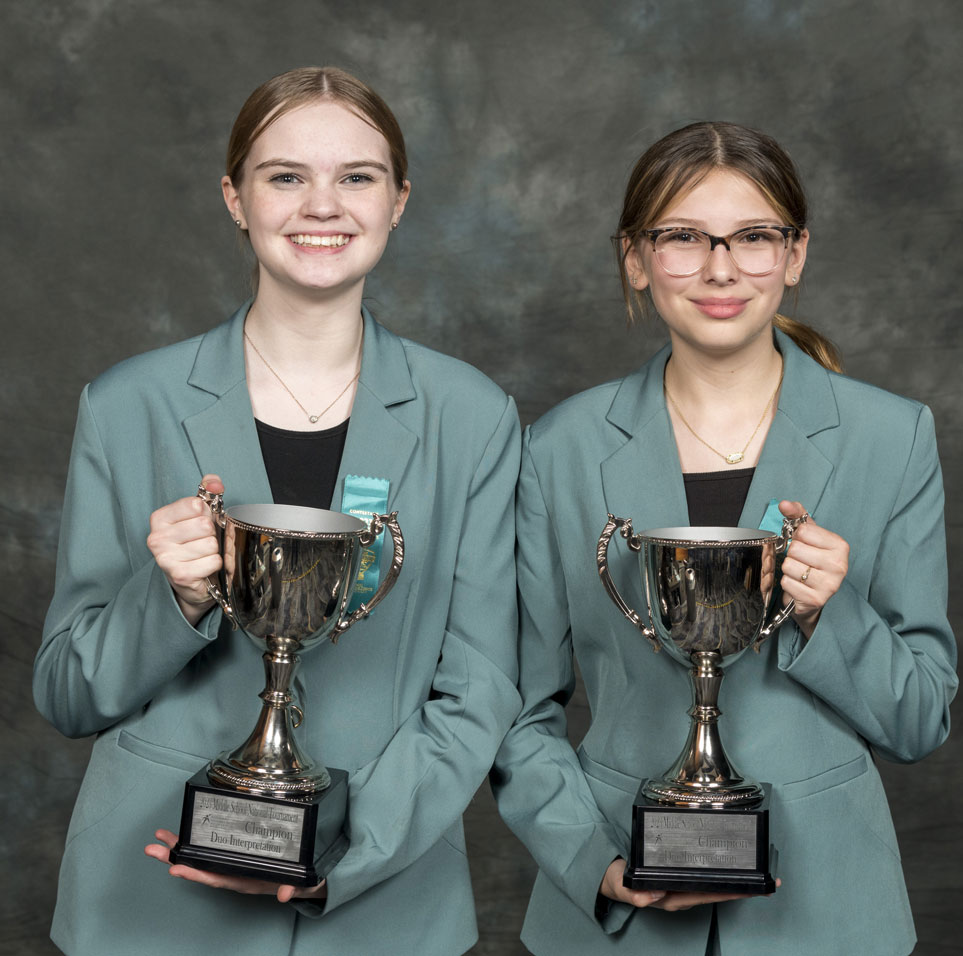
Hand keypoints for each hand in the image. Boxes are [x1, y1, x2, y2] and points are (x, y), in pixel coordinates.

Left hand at [145, 829, 325, 902]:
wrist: (297, 881)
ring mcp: (229, 866)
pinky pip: (208, 851)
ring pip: (199, 859)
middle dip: (174, 859)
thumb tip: (286, 895)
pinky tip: (180, 837)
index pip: (215, 878)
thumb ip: (292, 888)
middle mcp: (231, 874)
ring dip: (177, 850)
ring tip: (158, 839)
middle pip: (199, 867)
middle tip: (152, 850)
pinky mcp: (231, 857)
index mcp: (243, 881)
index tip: (174, 869)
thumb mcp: (297, 883)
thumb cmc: (294, 880)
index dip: (194, 874)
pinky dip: (193, 844)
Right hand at [147, 474, 223, 625]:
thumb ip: (207, 493)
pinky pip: (214, 561)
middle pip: (205, 525)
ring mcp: (166, 558)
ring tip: (203, 556)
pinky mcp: (180, 575)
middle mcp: (157, 538)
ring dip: (215, 551)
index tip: (199, 523)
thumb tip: (214, 481)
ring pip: (211, 544)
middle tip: (203, 543)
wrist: (189, 581)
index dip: (206, 514)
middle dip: (212, 534)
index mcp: (160, 518)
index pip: (196, 504)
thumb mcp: (198, 515)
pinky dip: (216, 564)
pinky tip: (204, 567)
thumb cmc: (193, 544)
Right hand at [599, 859, 768, 911]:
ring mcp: (682, 887)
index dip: (732, 891)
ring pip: (714, 885)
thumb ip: (636, 894)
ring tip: (758, 876)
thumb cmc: (619, 883)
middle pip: (718, 891)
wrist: (612, 881)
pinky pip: (705, 877)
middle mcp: (682, 893)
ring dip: (736, 882)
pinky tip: (731, 869)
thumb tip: (655, 894)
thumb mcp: (623, 887)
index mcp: (674, 897)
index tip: (753, 889)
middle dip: (744, 888)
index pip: (709, 894)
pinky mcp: (679, 877)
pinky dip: (721, 874)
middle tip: (770, 882)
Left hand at [779, 500, 849, 638]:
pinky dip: (787, 583)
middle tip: (802, 561)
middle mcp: (839, 565)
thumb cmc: (811, 560)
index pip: (803, 530)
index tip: (805, 544)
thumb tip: (784, 503)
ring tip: (800, 573)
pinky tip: (798, 585)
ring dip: (789, 570)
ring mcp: (830, 584)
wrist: (813, 594)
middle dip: (792, 554)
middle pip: (795, 548)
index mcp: (840, 545)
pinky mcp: (816, 599)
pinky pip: (787, 583)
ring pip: (789, 566)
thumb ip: (797, 516)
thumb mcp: (808, 535)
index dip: (797, 537)